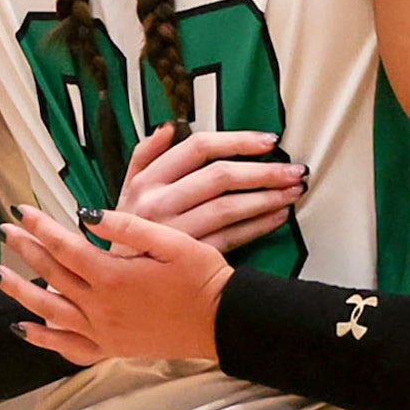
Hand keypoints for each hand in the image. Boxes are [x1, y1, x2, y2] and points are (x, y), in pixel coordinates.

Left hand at [0, 206, 231, 367]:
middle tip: (3, 231)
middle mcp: (100, 306)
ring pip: (50, 311)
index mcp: (113, 276)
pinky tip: (24, 329)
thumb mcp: (170, 242)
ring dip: (20, 292)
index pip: (65, 246)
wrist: (222, 322)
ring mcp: (103, 330)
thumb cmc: (201, 277)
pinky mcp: (111, 348)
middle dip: (24, 250)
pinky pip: (68, 347)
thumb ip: (126, 228)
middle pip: (51, 275)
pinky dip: (44, 338)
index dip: (40, 227)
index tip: (20, 210)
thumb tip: (86, 213)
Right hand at [111, 123, 305, 251]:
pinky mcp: (189, 258)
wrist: (115, 283)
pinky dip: (258, 226)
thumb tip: (169, 127)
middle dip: (263, 171)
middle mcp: (159, 204)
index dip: (237, 141)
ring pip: (228, 208)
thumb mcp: (125, 191)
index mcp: (147, 181)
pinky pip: (231, 238)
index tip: (268, 140)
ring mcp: (175, 233)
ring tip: (293, 192)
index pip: (197, 148)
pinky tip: (278, 217)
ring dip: (266, 198)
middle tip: (294, 170)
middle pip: (219, 177)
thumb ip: (144, 156)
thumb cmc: (127, 233)